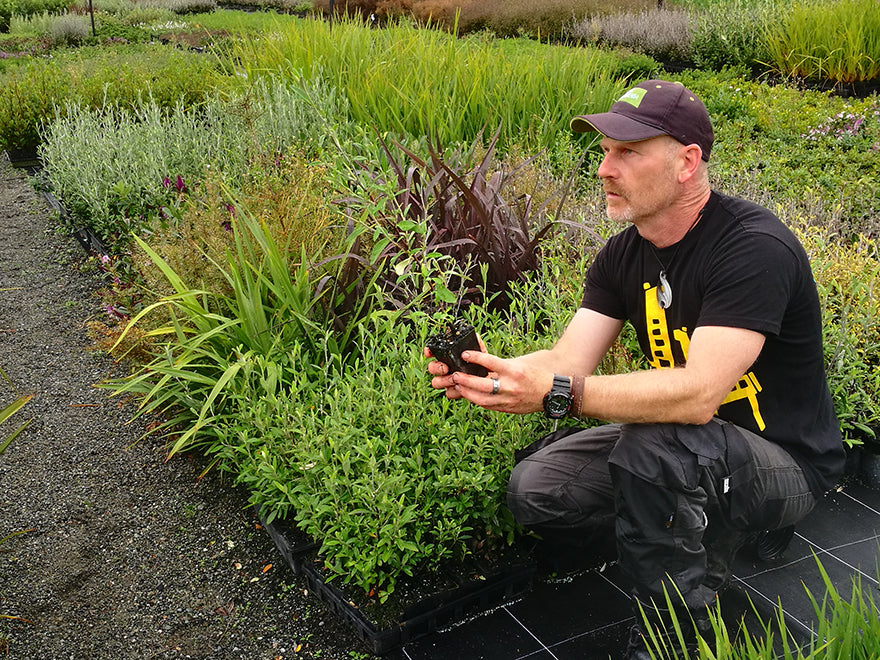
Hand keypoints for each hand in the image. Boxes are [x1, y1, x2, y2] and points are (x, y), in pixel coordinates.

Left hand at [425, 346, 550, 414]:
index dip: (475, 358)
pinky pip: (488, 406)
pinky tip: (470, 395)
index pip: (490, 362)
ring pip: (481, 399)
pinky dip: (477, 400)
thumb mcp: (520, 363)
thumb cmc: (536, 375)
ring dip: (467, 393)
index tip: (464, 354)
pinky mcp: (508, 409)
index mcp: (514, 370)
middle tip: (455, 375)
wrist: (553, 393)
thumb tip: (481, 361)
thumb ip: (501, 364)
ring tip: (458, 386)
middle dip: (465, 380)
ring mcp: (509, 400)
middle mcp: (511, 386)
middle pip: (481, 385)